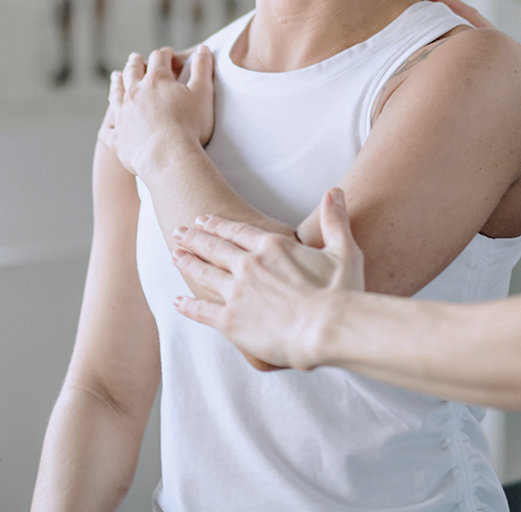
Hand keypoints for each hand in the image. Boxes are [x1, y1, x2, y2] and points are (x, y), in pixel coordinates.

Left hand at [98, 45, 214, 176]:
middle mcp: (134, 93)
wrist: (168, 155)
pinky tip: (109, 129)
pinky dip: (109, 129)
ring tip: (116, 78)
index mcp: (156, 81)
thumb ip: (203, 69)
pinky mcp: (118, 138)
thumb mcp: (203, 93)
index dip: (164, 54)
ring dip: (116, 84)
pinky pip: (109, 132)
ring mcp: (123, 115)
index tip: (168, 53)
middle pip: (132, 72)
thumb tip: (204, 48)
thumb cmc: (190, 125)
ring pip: (116, 95)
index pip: (159, 59)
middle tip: (136, 58)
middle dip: (135, 63)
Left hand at [172, 188, 364, 370]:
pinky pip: (202, 310)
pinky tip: (178, 301)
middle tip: (180, 232)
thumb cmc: (342, 292)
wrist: (329, 328)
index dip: (219, 224)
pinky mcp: (230, 321)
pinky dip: (188, 305)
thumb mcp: (344, 250)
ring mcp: (236, 293)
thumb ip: (335, 221)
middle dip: (196, 238)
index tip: (204, 219)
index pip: (238, 231)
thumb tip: (335, 191)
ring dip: (188, 263)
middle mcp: (249, 265)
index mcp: (273, 248)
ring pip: (204, 273)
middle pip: (215, 247)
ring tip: (176, 256)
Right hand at [409, 0, 520, 171]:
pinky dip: (424, 65)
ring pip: (443, 52)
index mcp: (496, 53)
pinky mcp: (465, 100)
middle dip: (429, 7)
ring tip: (398, 19)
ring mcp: (472, 81)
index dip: (446, 2)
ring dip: (423, 36)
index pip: (468, 21)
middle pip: (451, 29)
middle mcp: (482, 64)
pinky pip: (441, 78)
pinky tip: (405, 64)